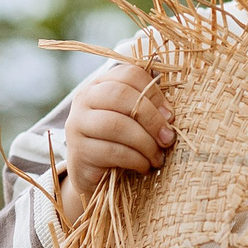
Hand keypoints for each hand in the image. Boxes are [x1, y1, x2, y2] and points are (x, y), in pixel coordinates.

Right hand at [55, 60, 173, 226]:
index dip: (154, 93)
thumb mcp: (133, 120)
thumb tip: (169, 113)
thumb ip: (147, 108)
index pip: (129, 74)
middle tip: (168, 138)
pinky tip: (144, 167)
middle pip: (121, 95)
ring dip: (145, 143)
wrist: (91, 174)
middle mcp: (85, 98)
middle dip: (151, 118)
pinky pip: (112, 151)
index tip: (170, 115)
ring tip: (158, 158)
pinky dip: (135, 160)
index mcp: (101, 84)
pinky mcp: (79, 151)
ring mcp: (78, 124)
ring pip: (116, 125)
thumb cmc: (119, 141)